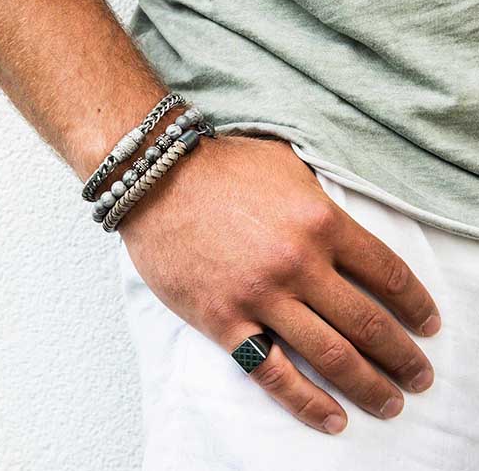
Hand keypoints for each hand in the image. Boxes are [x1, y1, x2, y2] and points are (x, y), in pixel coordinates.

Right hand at [118, 134, 440, 434]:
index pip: (387, 273)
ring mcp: (261, 296)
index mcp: (321, 220)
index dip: (416, 305)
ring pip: (330, 355)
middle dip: (403, 357)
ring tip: (390, 404)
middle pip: (367, 323)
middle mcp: (299, 262)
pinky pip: (273, 373)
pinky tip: (333, 420)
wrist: (157, 177)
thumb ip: (324, 202)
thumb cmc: (223, 167)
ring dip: (369, 386)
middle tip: (421, 377)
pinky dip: (307, 403)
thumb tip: (352, 236)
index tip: (429, 325)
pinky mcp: (224, 321)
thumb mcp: (288, 167)